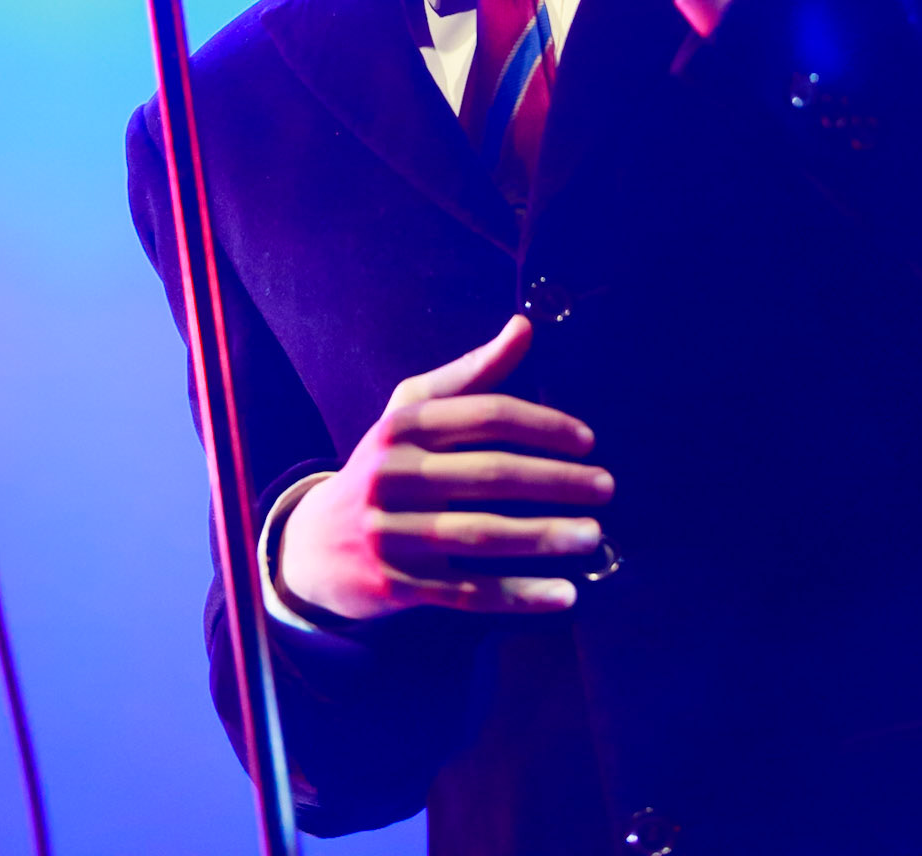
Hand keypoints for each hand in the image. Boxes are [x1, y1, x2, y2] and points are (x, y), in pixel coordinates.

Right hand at [277, 316, 612, 621]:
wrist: (314, 543)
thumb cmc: (384, 465)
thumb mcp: (414, 412)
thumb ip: (472, 374)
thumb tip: (525, 327)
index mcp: (403, 425)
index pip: (485, 415)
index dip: (542, 425)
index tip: (587, 440)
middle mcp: (393, 474)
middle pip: (491, 474)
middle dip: (556, 481)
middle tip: (606, 488)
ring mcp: (391, 532)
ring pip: (484, 535)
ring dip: (546, 537)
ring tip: (594, 535)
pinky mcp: (394, 584)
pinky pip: (468, 592)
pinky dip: (519, 595)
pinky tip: (563, 594)